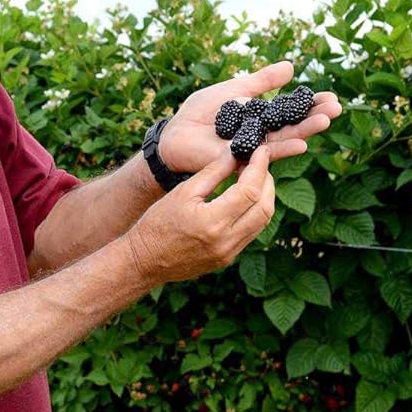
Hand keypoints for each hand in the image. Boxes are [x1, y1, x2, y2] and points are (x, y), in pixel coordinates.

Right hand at [123, 147, 274, 285]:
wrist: (145, 260)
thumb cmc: (158, 223)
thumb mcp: (183, 192)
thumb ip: (213, 172)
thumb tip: (235, 154)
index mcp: (212, 221)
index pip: (250, 190)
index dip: (260, 167)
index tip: (261, 151)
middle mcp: (226, 241)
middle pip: (264, 207)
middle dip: (267, 181)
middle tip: (260, 163)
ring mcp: (229, 253)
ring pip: (263, 222)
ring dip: (265, 198)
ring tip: (256, 178)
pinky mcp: (228, 258)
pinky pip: (251, 233)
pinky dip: (255, 213)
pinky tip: (246, 199)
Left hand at [159, 60, 342, 172]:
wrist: (177, 131)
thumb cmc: (203, 112)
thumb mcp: (236, 88)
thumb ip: (263, 81)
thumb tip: (291, 66)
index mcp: (262, 116)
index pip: (291, 110)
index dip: (310, 104)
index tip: (331, 97)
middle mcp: (262, 133)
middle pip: (293, 125)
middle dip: (315, 116)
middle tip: (337, 108)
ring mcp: (254, 148)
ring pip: (284, 139)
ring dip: (305, 131)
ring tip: (325, 120)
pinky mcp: (243, 159)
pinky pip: (265, 155)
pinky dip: (283, 149)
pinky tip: (302, 144)